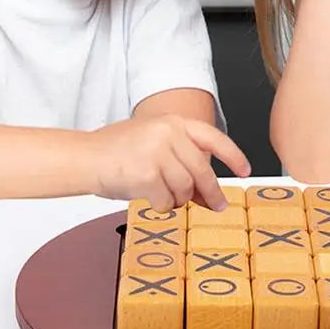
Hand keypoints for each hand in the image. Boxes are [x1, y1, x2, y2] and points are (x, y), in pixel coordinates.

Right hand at [86, 116, 250, 210]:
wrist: (84, 157)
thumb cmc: (116, 152)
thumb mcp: (152, 141)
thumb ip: (180, 158)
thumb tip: (208, 192)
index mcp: (172, 122)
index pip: (213, 138)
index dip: (233, 155)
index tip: (244, 170)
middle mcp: (168, 133)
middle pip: (201, 171)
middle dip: (211, 193)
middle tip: (217, 206)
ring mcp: (157, 153)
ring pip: (185, 189)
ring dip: (176, 199)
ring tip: (161, 195)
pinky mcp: (147, 174)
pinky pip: (166, 201)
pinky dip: (160, 206)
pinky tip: (147, 197)